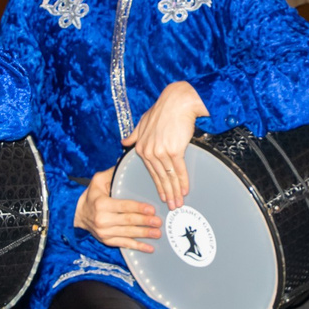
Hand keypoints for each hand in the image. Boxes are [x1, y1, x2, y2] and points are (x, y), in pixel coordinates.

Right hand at [76, 169, 163, 251]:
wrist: (77, 215)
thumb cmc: (92, 196)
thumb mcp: (98, 181)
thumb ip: (112, 173)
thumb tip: (123, 160)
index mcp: (102, 204)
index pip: (123, 206)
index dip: (138, 208)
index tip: (151, 209)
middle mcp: (102, 219)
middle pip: (128, 221)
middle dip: (145, 222)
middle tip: (158, 222)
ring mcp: (104, 232)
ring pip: (128, 234)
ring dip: (144, 234)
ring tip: (157, 233)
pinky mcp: (107, 240)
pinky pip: (124, 244)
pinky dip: (137, 247)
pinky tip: (149, 248)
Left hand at [124, 82, 206, 207]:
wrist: (177, 102)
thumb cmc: (163, 110)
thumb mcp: (143, 122)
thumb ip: (134, 134)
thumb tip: (124, 141)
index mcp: (141, 147)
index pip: (150, 172)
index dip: (157, 185)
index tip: (162, 196)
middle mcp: (149, 151)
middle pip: (160, 177)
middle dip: (166, 193)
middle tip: (171, 206)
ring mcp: (161, 152)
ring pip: (169, 176)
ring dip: (174, 191)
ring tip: (178, 203)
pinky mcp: (174, 150)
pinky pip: (179, 170)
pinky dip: (182, 181)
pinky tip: (184, 190)